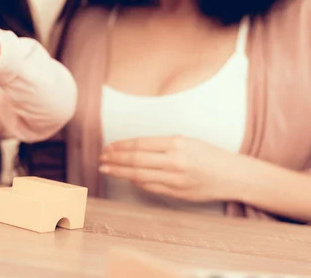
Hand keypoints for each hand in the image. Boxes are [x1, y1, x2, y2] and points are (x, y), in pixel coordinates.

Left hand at [99, 135, 252, 201]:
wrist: (234, 175)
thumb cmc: (209, 155)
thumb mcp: (187, 142)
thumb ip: (162, 146)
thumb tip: (133, 150)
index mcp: (176, 143)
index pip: (140, 144)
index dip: (120, 146)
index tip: (108, 147)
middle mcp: (175, 160)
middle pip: (135, 160)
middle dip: (115, 159)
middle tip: (101, 158)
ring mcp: (176, 178)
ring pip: (139, 175)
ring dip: (120, 172)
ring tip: (106, 169)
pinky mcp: (177, 193)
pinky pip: (150, 187)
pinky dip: (136, 182)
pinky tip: (126, 178)